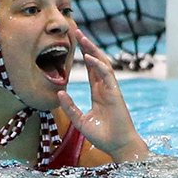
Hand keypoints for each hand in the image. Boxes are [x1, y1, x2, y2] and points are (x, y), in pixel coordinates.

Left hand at [57, 28, 150, 162]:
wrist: (118, 146)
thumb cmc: (103, 136)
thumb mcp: (80, 120)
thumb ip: (70, 107)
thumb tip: (59, 93)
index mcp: (98, 93)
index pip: (90, 69)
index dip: (84, 55)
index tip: (75, 43)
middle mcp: (105, 88)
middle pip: (96, 62)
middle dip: (88, 46)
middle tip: (77, 31)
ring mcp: (111, 90)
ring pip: (102, 65)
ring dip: (93, 51)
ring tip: (83, 38)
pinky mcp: (116, 94)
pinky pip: (107, 76)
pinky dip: (98, 65)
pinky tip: (90, 57)